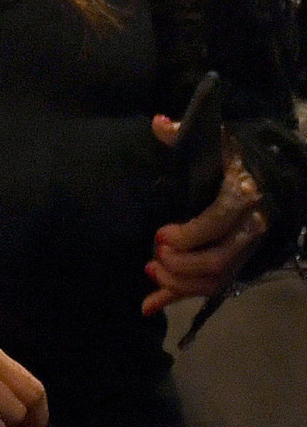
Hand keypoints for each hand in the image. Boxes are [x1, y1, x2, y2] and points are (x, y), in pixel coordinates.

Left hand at [147, 126, 267, 314]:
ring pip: (218, 279)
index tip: (161, 235)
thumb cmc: (236, 155)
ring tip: (152, 273)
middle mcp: (252, 226)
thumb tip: (160, 124)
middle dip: (180, 265)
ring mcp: (250, 246)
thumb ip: (184, 133)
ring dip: (180, 284)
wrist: (275, 171)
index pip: (216, 223)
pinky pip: (215, 285)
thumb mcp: (215, 140)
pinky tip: (150, 303)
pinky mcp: (242, 260)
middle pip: (217, 260)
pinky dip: (182, 296)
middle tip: (154, 257)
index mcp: (243, 195)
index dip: (186, 235)